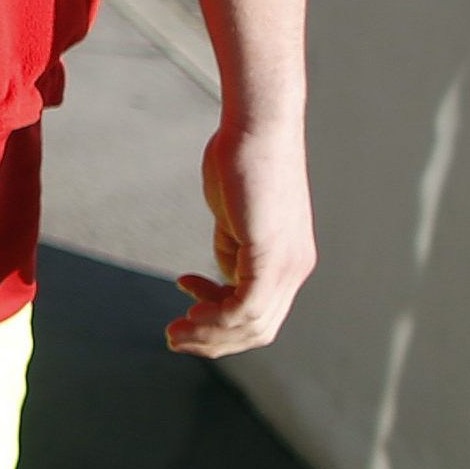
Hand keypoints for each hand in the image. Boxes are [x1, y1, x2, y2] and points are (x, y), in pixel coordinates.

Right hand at [170, 114, 315, 354]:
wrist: (258, 127)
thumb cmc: (242, 159)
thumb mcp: (234, 213)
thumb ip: (233, 243)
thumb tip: (226, 270)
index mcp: (288, 260)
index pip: (259, 313)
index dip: (220, 322)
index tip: (186, 306)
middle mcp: (295, 268)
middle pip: (259, 329)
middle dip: (213, 341)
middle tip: (174, 337)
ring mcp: (287, 264)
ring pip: (252, 324)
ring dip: (209, 335)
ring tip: (174, 332)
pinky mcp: (271, 254)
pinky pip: (246, 307)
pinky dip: (215, 318)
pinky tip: (187, 308)